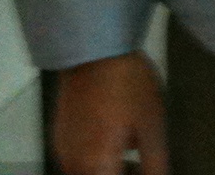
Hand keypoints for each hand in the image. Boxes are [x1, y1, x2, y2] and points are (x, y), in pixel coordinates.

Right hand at [52, 52, 168, 174]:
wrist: (93, 51)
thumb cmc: (128, 86)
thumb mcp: (152, 125)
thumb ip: (154, 163)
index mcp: (96, 166)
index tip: (145, 168)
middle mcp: (72, 165)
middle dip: (118, 173)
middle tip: (141, 164)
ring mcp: (62, 150)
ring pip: (85, 173)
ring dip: (106, 169)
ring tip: (130, 150)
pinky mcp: (59, 136)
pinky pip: (77, 160)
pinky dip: (94, 160)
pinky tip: (113, 139)